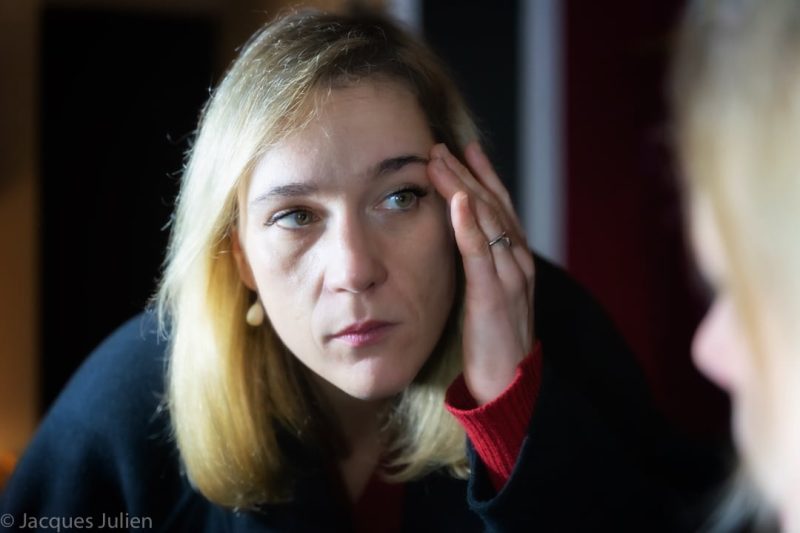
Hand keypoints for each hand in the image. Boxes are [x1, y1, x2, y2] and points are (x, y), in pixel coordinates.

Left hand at [428, 142, 535, 404]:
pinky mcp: (493, 297)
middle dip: (466, 173)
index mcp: (514, 261)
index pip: (499, 208)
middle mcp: (517, 262)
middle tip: (440, 146)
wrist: (508, 385)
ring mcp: (509, 277)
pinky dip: (469, 224)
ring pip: (487, 221)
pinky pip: (481, 254)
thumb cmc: (492, 342)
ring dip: (463, 187)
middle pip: (492, 206)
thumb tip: (459, 243)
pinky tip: (458, 200)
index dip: (482, 177)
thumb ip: (479, 267)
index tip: (461, 150)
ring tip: (440, 160)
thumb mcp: (487, 296)